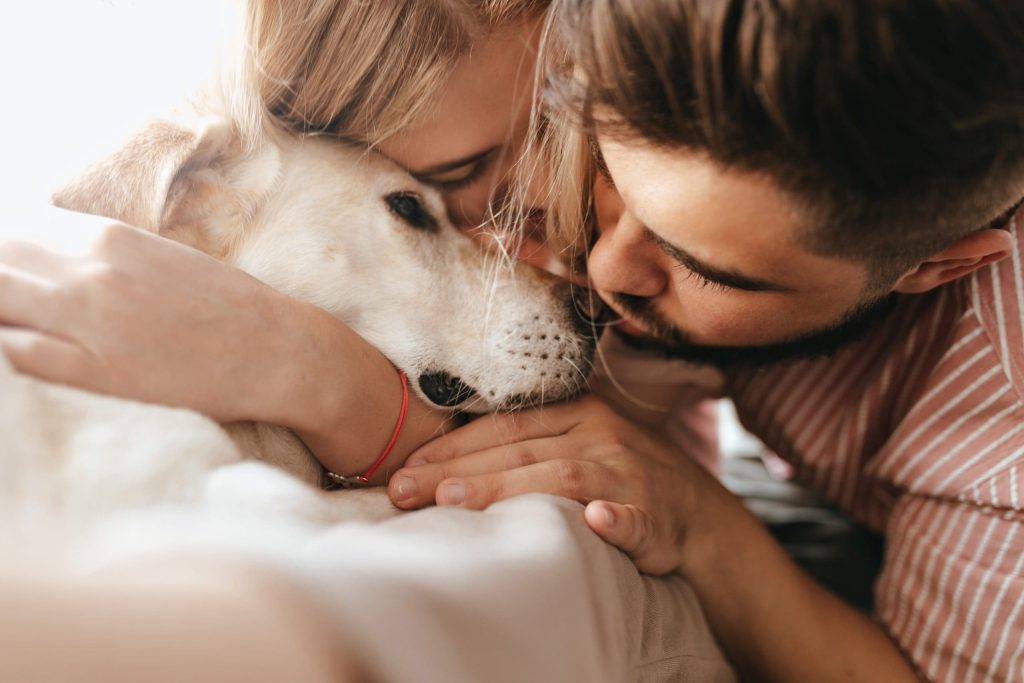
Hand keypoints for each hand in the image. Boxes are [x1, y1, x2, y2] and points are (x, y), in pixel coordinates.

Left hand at [0, 221, 312, 424]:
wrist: (279, 350)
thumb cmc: (226, 309)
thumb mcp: (161, 259)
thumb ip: (105, 254)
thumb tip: (59, 261)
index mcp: (107, 237)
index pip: (13, 233)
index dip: (6, 262)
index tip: (14, 285)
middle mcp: (89, 270)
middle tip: (12, 311)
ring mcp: (88, 320)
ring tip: (14, 329)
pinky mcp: (92, 370)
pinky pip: (12, 353)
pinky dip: (5, 350)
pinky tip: (17, 355)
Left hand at [387, 394, 716, 574]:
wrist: (697, 512)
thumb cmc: (619, 473)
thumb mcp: (578, 441)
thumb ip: (526, 443)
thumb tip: (447, 459)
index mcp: (579, 412)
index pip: (505, 424)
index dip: (453, 444)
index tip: (405, 466)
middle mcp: (601, 435)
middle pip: (520, 451)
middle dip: (456, 471)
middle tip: (404, 491)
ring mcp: (628, 475)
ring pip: (562, 478)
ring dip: (507, 489)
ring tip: (456, 501)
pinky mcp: (654, 517)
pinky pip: (633, 517)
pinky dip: (614, 521)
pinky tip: (595, 523)